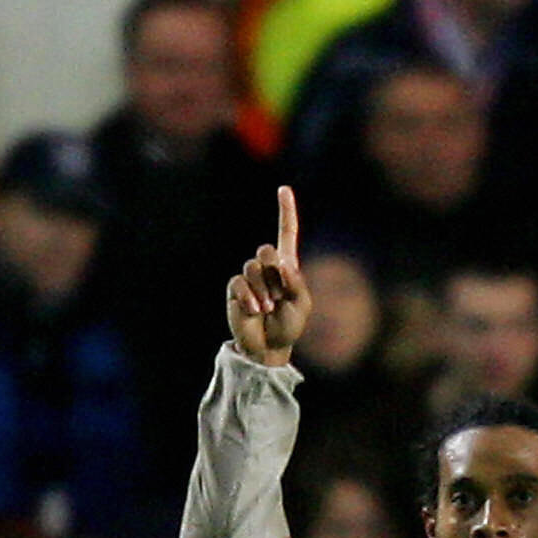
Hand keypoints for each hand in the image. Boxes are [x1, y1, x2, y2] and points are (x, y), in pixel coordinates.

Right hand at [225, 187, 311, 367]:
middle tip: (277, 298)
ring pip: (252, 268)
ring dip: (262, 290)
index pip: (286, 233)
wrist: (268, 347)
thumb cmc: (288, 326)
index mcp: (286, 267)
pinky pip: (239, 282)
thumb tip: (281, 264)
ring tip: (267, 308)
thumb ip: (296, 282)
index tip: (284, 190)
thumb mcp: (302, 304)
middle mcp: (267, 268)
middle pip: (265, 251)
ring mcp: (250, 279)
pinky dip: (249, 297)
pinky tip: (254, 310)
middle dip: (273, 274)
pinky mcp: (235, 290)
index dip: (286, 211)